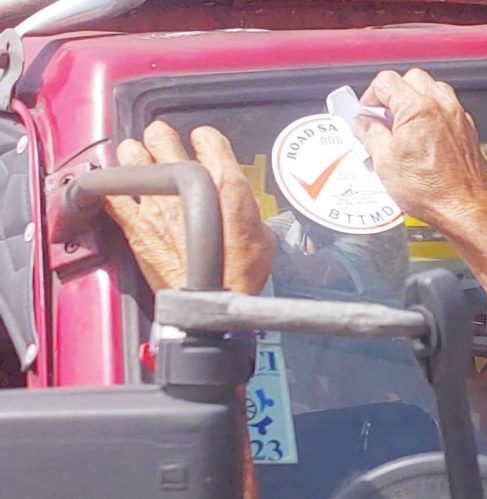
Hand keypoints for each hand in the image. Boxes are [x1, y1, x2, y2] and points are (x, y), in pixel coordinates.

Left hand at [105, 121, 274, 294]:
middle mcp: (187, 186)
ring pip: (130, 154)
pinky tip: (121, 192)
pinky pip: (112, 193)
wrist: (213, 302)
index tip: (203, 149)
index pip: (206, 135)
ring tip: (142, 167)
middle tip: (167, 151)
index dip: (204, 140)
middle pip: (160, 135)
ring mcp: (156, 203)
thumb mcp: (262, 234)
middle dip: (163, 140)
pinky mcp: (135, 226)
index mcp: (225, 182)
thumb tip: (239, 206)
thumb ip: (247, 209)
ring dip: (135, 157)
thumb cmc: (239, 275)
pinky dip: (113, 189)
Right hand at [353, 68, 486, 227]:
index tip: (366, 111)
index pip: (386, 81)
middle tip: (381, 116)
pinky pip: (447, 108)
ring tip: (401, 124)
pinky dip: (431, 113)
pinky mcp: (466, 129)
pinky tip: (421, 135)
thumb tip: (362, 124)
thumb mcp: (384, 162)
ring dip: (414, 100)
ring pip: (432, 89)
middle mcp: (440, 105)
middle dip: (392, 93)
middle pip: (411, 79)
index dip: (370, 95)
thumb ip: (369, 134)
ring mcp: (456, 116)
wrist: (461, 207)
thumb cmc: (430, 189)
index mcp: (417, 108)